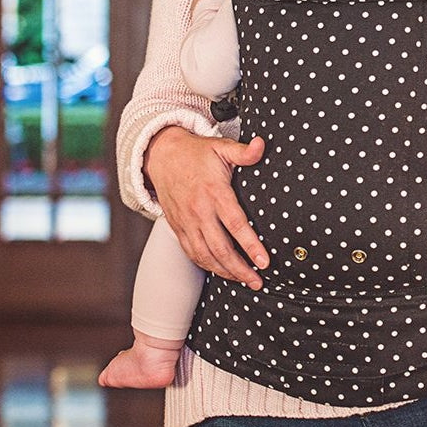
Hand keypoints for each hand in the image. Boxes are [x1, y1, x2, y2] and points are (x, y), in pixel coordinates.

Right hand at [144, 126, 267, 287]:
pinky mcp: (178, 228)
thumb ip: (244, 152)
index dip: (250, 245)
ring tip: (244, 280)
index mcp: (214, 192)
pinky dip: (207, 266)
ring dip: (225, 272)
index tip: (264, 261)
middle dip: (240, 268)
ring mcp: (186, 222)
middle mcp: (199, 211)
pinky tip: (221, 271)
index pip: (235, 224)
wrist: (162, 156)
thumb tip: (262, 145)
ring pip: (205, 255)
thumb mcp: (221, 147)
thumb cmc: (195, 153)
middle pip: (220, 248)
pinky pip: (192, 253)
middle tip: (258, 280)